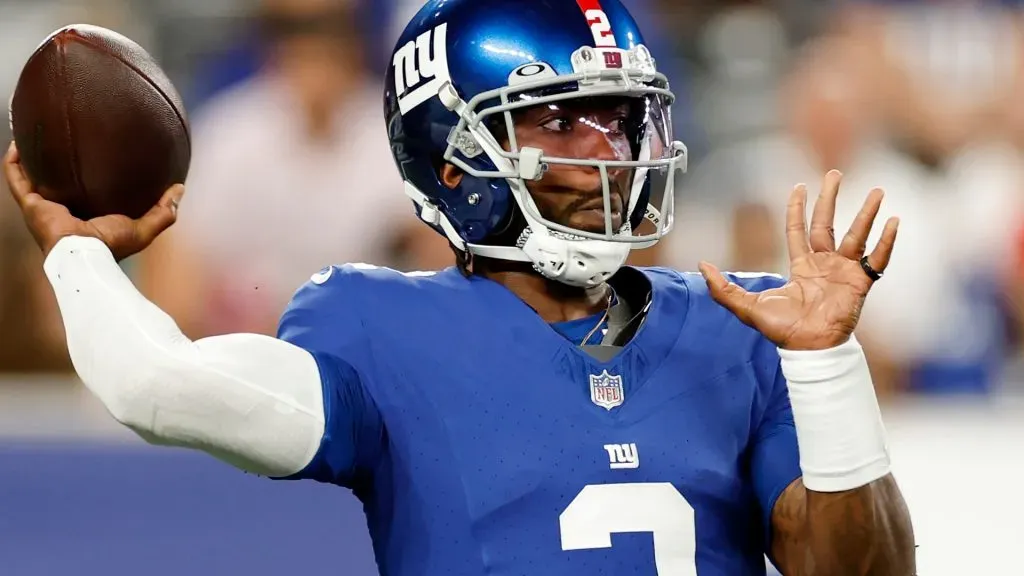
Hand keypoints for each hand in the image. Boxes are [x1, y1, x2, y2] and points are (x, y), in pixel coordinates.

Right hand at [3, 142, 182, 260]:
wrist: (85, 255)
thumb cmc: (112, 246)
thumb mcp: (144, 228)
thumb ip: (164, 211)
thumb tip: (180, 188)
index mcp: (85, 218)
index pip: (84, 196)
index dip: (87, 179)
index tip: (95, 157)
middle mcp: (61, 212)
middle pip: (56, 185)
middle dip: (55, 166)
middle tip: (61, 142)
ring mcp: (43, 209)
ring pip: (31, 179)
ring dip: (30, 160)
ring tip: (35, 136)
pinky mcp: (30, 204)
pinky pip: (16, 179)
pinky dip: (15, 163)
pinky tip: (19, 143)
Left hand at [698, 170, 898, 350]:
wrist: (809, 349)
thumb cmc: (782, 330)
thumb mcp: (747, 306)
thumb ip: (723, 288)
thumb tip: (701, 266)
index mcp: (801, 266)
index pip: (799, 229)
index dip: (798, 208)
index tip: (800, 187)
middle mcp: (824, 264)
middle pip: (828, 223)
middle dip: (830, 198)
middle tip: (835, 173)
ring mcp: (844, 272)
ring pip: (857, 235)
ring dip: (867, 213)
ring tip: (878, 191)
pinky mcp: (861, 283)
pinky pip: (877, 259)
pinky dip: (886, 241)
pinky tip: (894, 222)